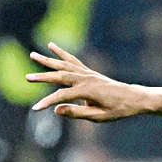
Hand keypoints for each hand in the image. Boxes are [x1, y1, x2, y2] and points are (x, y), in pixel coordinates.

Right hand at [26, 42, 144, 121]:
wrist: (134, 98)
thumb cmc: (118, 110)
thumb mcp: (99, 116)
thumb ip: (77, 113)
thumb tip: (56, 110)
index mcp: (87, 91)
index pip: (61, 96)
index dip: (47, 102)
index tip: (35, 108)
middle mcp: (86, 79)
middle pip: (60, 76)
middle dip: (43, 77)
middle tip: (27, 77)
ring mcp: (88, 73)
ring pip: (64, 64)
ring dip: (48, 60)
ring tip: (32, 55)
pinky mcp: (90, 72)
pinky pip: (73, 61)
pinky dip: (61, 53)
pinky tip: (51, 45)